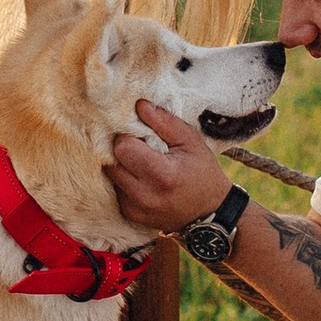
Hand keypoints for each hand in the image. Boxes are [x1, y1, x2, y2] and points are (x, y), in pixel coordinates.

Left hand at [109, 98, 230, 233]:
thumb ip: (165, 122)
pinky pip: (116, 190)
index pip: (123, 147)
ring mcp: (136, 209)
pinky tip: (143, 180)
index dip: (129, 137)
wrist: (209, 211)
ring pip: (111, 176)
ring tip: (144, 165)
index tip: (141, 137)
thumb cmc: (202, 171)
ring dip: (122, 166)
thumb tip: (139, 105)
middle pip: (112, 161)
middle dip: (123, 151)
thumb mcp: (191, 141)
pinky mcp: (130, 215)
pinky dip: (125, 182)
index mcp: (162, 174)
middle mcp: (145, 195)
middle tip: (142, 150)